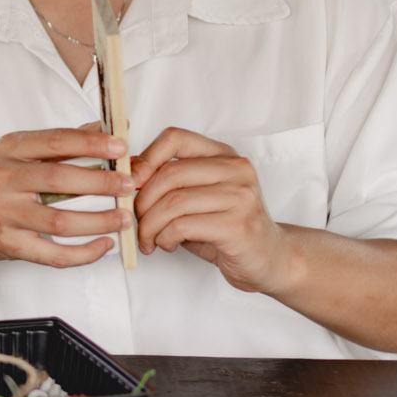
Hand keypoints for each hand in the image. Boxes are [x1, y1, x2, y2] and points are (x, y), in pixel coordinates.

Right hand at [0, 125, 132, 271]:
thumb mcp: (12, 155)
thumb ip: (56, 144)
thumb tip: (102, 128)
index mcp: (7, 150)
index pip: (54, 142)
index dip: (90, 144)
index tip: (120, 147)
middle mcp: (2, 180)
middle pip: (59, 180)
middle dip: (101, 183)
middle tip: (130, 185)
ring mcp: (4, 215)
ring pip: (60, 221)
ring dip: (98, 221)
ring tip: (124, 219)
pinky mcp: (8, 245)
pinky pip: (52, 254)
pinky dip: (83, 253)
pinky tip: (103, 246)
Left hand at [131, 127, 294, 292]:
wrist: (270, 258)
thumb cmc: (227, 227)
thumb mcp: (197, 197)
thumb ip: (170, 182)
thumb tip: (126, 172)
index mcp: (223, 155)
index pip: (175, 138)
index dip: (145, 158)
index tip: (130, 182)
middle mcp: (236, 170)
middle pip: (170, 174)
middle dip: (141, 202)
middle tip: (134, 221)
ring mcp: (241, 196)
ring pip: (173, 203)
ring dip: (150, 226)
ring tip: (149, 239)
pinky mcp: (238, 225)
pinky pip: (183, 226)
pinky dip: (165, 237)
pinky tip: (168, 244)